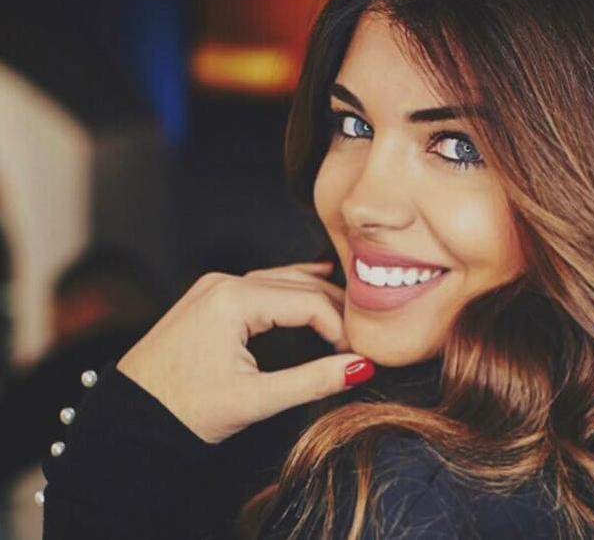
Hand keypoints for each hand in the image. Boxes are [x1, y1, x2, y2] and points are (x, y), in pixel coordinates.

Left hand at [115, 261, 373, 443]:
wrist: (128, 417)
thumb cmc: (182, 410)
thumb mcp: (254, 399)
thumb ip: (312, 381)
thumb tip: (359, 368)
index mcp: (234, 300)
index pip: (310, 302)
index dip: (341, 328)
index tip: (359, 356)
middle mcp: (225, 282)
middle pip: (300, 285)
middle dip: (335, 310)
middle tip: (362, 339)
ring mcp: (215, 286)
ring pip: (282, 281)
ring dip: (316, 297)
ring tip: (349, 318)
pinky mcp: (211, 295)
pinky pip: (263, 284)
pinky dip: (291, 289)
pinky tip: (316, 279)